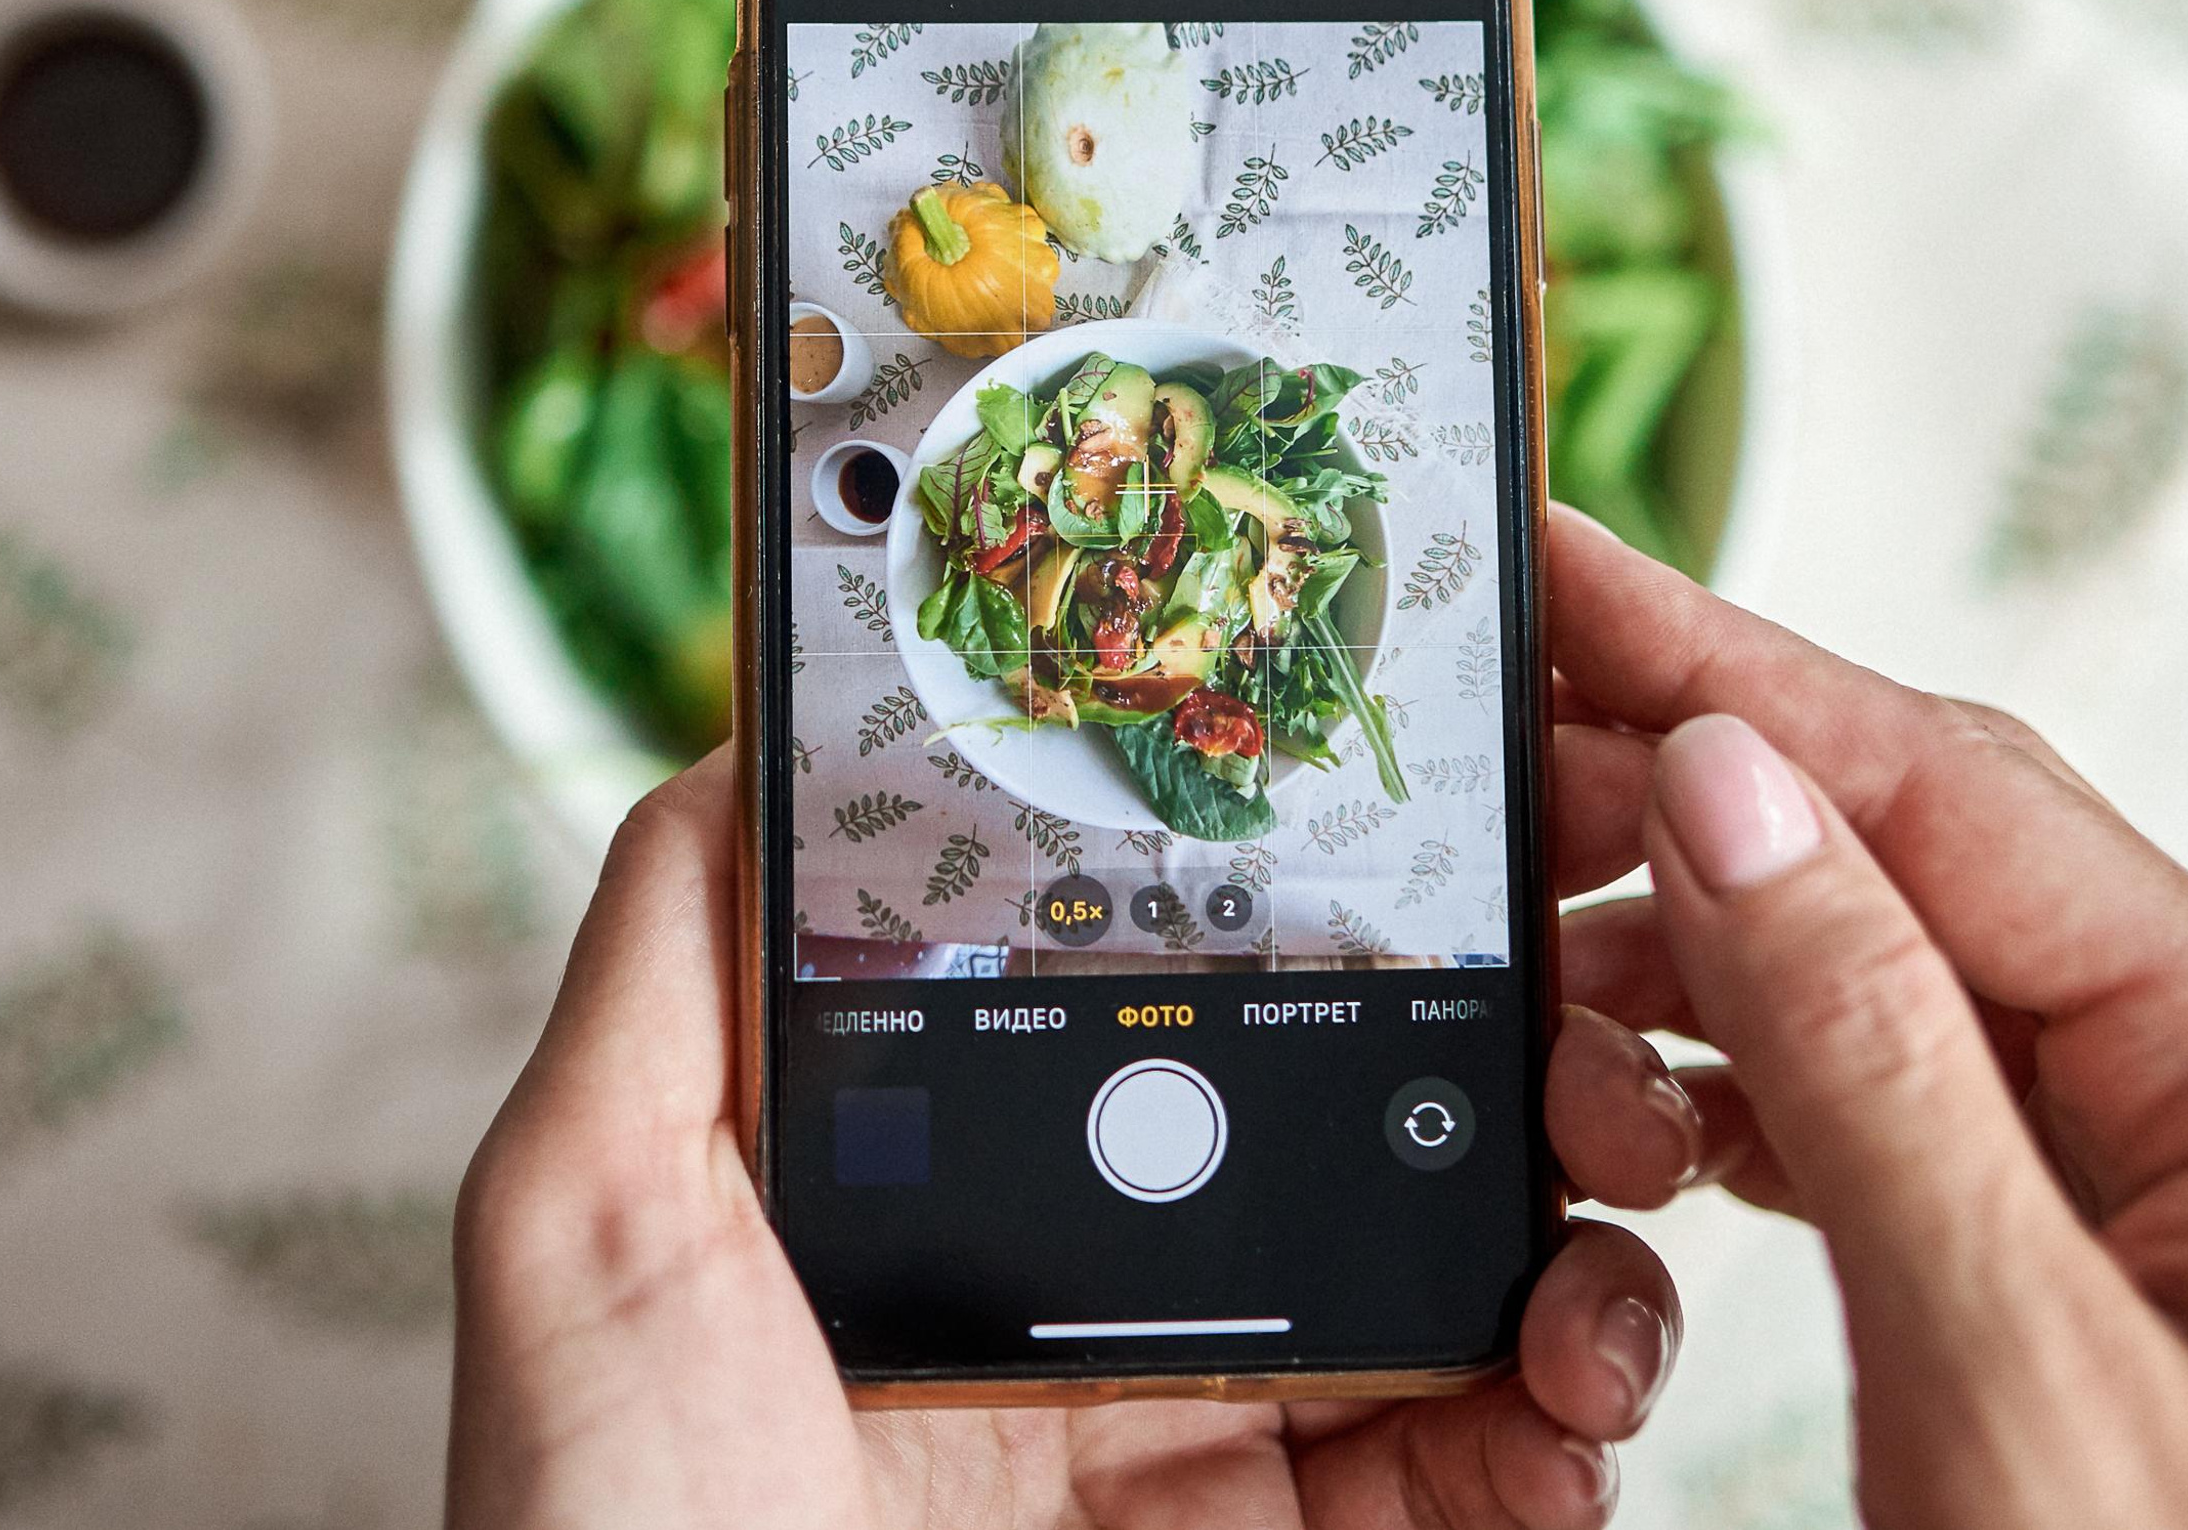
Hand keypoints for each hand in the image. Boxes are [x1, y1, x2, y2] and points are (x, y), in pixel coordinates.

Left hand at [447, 745, 1693, 1529]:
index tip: (1405, 831)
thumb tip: (763, 733)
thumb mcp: (586, 1220)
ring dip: (1559, 1217)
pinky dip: (1568, 1416)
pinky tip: (1570, 1379)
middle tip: (1567, 1014)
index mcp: (951, 1190)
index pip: (1149, 1005)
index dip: (1283, 911)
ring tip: (1601, 1181)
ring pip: (1443, 1285)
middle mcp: (1092, 1308)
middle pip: (1326, 1129)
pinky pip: (1483, 1474)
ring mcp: (1208, 1452)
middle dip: (1478, 1048)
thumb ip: (667, 955)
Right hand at [1549, 505, 2187, 1527]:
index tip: (1558, 565)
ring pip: (1879, 969)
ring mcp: (2135, 1170)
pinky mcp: (2064, 1256)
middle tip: (1486, 774)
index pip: (1943, 781)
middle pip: (1906, 847)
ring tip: (1542, 973)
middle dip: (1685, 800)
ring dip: (1696, 959)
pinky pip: (1884, 1096)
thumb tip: (1726, 784)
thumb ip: (1868, 1055)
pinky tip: (1646, 1104)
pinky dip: (1742, 1085)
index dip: (1726, 656)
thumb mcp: (2020, 1376)